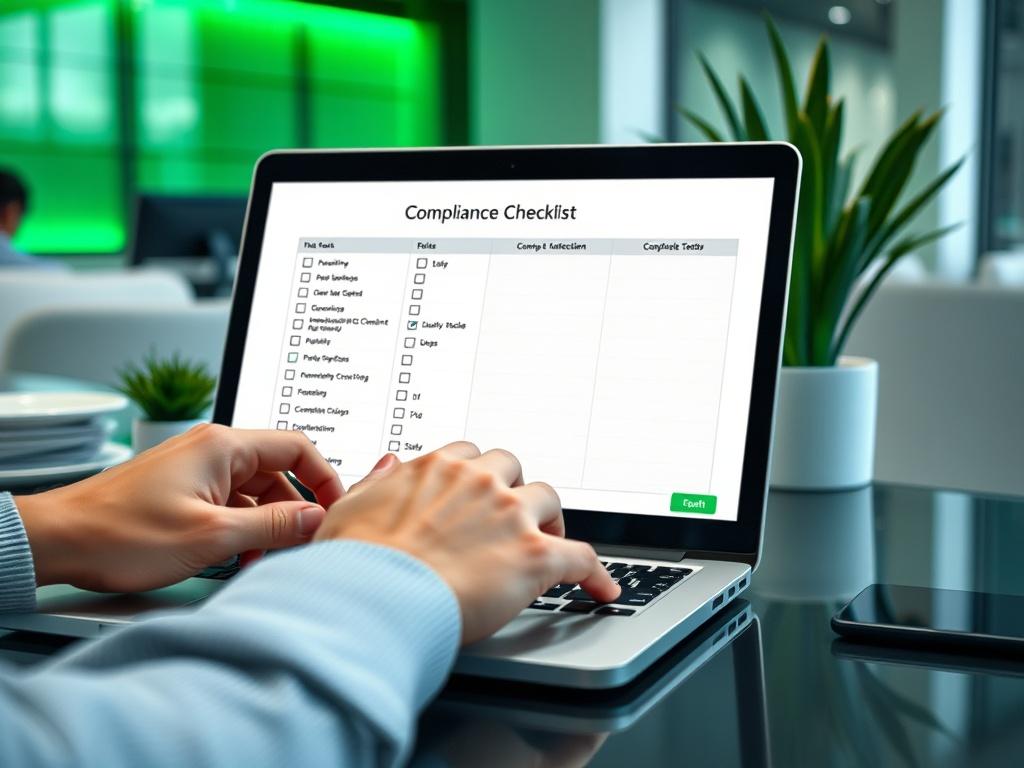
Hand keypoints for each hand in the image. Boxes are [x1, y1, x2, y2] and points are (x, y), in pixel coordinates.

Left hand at [16, 424, 343, 591]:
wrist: (58, 541)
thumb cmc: (121, 533)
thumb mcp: (211, 536)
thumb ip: (273, 525)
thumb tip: (317, 519)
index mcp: (223, 446)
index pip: (297, 447)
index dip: (324, 478)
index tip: (334, 510)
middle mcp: (212, 448)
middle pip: (278, 472)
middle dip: (294, 510)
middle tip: (300, 545)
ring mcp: (195, 468)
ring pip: (254, 491)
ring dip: (266, 524)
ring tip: (262, 560)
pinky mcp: (182, 489)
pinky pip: (229, 503)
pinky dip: (241, 528)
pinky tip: (237, 558)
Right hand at [315, 441, 619, 642]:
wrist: (375, 597)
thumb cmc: (355, 563)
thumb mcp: (348, 509)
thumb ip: (375, 483)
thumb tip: (389, 464)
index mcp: (437, 468)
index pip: (471, 454)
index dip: (478, 475)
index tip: (479, 491)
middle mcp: (479, 482)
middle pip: (514, 469)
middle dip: (514, 489)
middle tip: (511, 517)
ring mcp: (511, 516)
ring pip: (549, 502)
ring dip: (549, 521)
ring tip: (548, 543)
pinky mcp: (535, 556)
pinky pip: (581, 557)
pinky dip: (594, 573)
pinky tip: (601, 588)